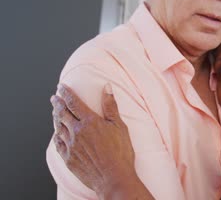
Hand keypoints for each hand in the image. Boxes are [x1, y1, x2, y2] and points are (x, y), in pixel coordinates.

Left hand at [51, 83, 150, 198]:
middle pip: (62, 114)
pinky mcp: (69, 159)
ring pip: (58, 128)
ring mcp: (71, 146)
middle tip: (54, 97)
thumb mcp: (120, 126)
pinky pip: (58, 144)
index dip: (66, 93)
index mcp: (89, 122)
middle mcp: (77, 132)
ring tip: (55, 112)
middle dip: (57, 104)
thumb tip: (107, 87)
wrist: (114, 178)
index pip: (74, 103)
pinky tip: (57, 133)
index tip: (61, 87)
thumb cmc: (120, 152)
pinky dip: (56, 135)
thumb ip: (111, 106)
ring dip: (55, 118)